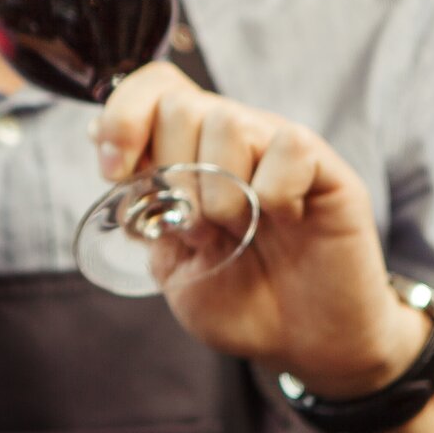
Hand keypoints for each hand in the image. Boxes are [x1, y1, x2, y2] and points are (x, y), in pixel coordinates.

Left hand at [92, 62, 427, 397]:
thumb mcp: (172, 264)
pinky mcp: (325, 166)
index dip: (123, 118)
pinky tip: (285, 222)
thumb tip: (108, 151)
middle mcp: (236, 137)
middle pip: (179, 106)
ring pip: (228, 123)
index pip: (153, 88)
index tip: (113, 171)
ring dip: (221, 193)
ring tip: (239, 230)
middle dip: (172, 175)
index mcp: (192, 151)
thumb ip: (144, 211)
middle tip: (196, 228)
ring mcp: (279, 147)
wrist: (303, 344)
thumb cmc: (242, 302)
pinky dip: (275, 195)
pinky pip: (288, 148)